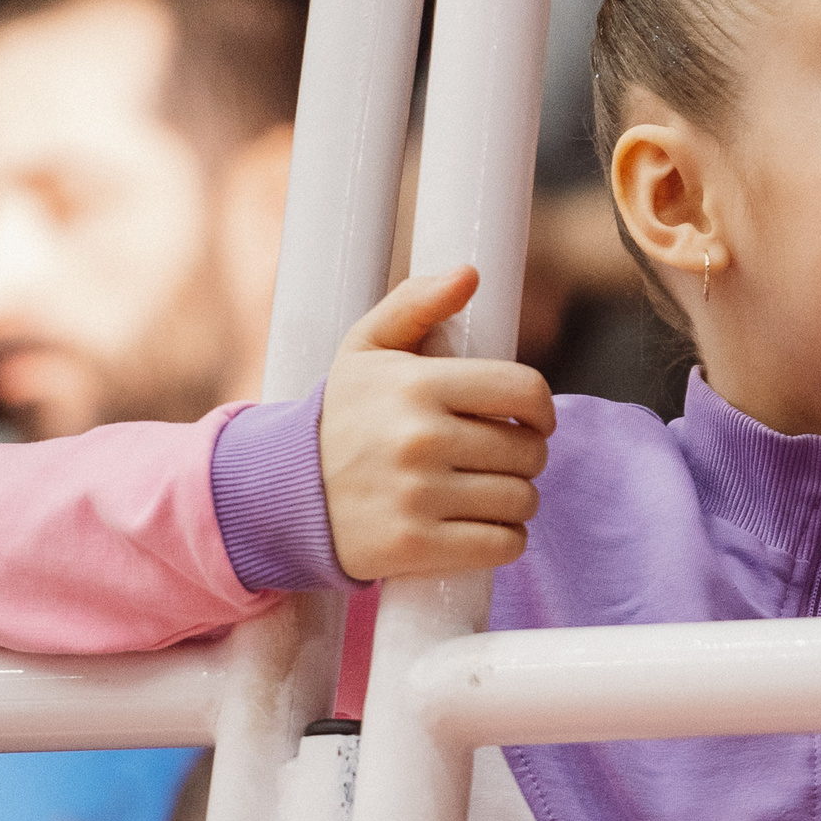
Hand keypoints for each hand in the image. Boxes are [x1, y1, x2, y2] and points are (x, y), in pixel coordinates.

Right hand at [321, 267, 556, 580]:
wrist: (280, 495)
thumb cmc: (341, 417)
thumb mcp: (366, 348)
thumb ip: (417, 303)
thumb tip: (469, 274)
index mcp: (418, 385)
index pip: (525, 390)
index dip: (540, 409)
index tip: (531, 421)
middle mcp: (420, 439)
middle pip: (529, 451)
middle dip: (524, 456)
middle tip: (497, 460)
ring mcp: (417, 496)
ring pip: (522, 499)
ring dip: (515, 499)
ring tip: (485, 492)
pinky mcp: (415, 547)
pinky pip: (504, 544)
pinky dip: (504, 539)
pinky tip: (480, 526)